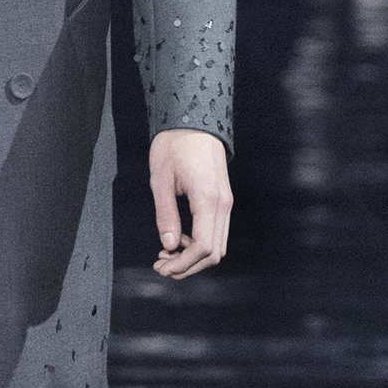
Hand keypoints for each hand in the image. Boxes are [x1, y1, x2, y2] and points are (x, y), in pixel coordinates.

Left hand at [150, 128, 231, 279]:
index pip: (203, 247)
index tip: (162, 267)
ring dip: (194, 257)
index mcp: (208, 199)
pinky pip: (216, 232)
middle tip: (162, 267)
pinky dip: (200, 244)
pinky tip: (179, 240)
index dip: (183, 264)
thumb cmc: (174, 146)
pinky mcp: (223, 200)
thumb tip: (169, 246)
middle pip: (214, 252)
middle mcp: (222, 204)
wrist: (194, 120)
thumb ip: (166, 215)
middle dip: (188, 266)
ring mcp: (226, 202)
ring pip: (218, 245)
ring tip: (167, 255)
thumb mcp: (160, 181)